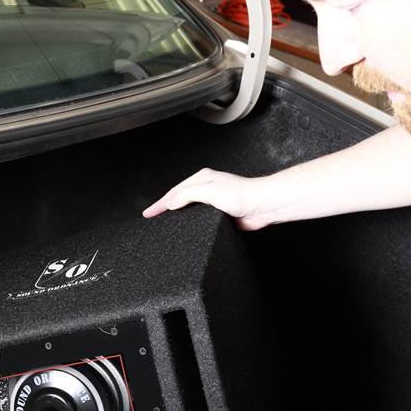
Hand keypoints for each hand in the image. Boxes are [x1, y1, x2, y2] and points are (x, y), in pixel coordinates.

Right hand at [141, 169, 269, 229]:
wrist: (262, 206)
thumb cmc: (242, 194)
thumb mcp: (209, 191)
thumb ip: (187, 195)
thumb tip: (170, 202)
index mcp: (202, 179)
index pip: (174, 192)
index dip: (159, 203)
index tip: (148, 213)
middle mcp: (206, 189)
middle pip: (179, 199)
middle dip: (164, 207)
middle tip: (151, 217)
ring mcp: (213, 202)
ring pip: (188, 210)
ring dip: (176, 216)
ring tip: (163, 225)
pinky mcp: (219, 215)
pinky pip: (198, 220)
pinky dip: (188, 224)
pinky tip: (185, 231)